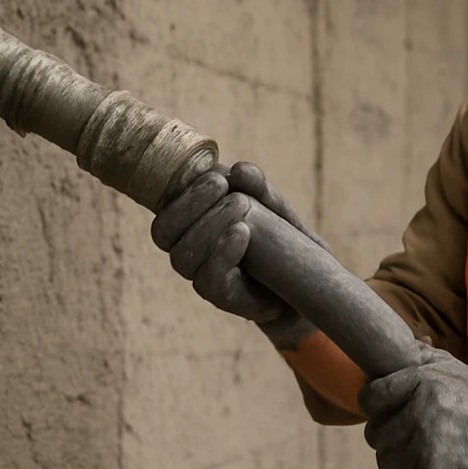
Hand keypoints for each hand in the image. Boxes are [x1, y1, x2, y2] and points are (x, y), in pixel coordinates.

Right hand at [151, 162, 326, 349]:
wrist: (303, 274)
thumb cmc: (276, 233)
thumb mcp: (269, 202)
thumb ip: (255, 184)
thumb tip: (239, 170)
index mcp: (188, 226)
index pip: (163, 211)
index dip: (180, 193)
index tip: (215, 176)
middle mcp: (188, 253)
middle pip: (163, 233)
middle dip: (190, 204)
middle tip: (222, 186)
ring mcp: (202, 277)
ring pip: (183, 257)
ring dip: (209, 224)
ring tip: (240, 204)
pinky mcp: (223, 297)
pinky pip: (210, 279)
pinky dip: (222, 252)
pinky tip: (242, 231)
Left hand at [358, 341, 467, 468]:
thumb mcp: (456, 371)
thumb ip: (424, 356)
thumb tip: (402, 344)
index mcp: (419, 382)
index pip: (370, 397)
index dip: (377, 408)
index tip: (391, 416)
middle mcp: (418, 414)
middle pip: (376, 436)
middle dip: (393, 442)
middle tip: (418, 445)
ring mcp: (424, 450)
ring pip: (388, 468)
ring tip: (429, 467)